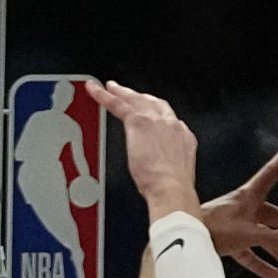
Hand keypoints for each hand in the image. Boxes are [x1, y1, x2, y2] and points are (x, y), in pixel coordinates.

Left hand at [85, 80, 197, 214]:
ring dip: (122, 92)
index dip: (158, 117)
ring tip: (110, 88)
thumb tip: (157, 171)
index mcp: (183, 138)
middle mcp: (171, 124)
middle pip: (153, 103)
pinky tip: (94, 90)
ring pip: (135, 100)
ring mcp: (155, 120)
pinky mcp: (138, 121)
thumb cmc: (173, 190)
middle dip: (141, 98)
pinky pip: (117, 104)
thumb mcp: (176, 174)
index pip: (169, 121)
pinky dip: (103, 96)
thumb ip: (166, 164)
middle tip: (129, 94)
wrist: (171, 189)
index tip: (152, 118)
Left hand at [201, 147, 277, 277]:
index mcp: (249, 198)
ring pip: (267, 239)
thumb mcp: (249, 234)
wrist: (182, 242)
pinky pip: (250, 253)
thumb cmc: (211, 230)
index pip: (271, 174)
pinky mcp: (229, 242)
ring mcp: (238, 225)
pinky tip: (273, 275)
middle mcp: (246, 208)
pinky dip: (262, 263)